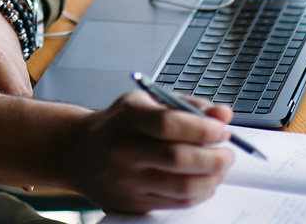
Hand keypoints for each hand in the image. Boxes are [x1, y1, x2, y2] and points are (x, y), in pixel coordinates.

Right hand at [60, 90, 234, 213]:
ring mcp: (127, 180)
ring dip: (212, 178)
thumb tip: (223, 114)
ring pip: (183, 186)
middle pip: (179, 159)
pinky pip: (177, 202)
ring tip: (219, 167)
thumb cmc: (117, 125)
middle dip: (214, 157)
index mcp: (126, 118)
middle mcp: (123, 150)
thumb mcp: (144, 103)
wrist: (77, 152)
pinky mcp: (133, 202)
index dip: (203, 128)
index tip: (222, 129)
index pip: (169, 124)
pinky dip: (200, 192)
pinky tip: (203, 180)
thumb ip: (186, 106)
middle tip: (228, 153)